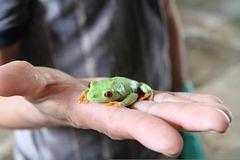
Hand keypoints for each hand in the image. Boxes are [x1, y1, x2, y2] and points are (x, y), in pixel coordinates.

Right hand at [0, 61, 231, 156]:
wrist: (57, 98)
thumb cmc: (41, 94)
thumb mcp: (28, 87)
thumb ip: (19, 81)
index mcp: (90, 112)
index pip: (118, 123)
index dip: (143, 130)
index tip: (174, 145)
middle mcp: (115, 111)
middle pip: (152, 116)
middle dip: (185, 120)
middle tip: (222, 122)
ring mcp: (128, 103)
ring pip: (163, 106)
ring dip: (193, 110)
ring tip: (224, 115)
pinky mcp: (133, 96)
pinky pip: (162, 98)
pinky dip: (185, 100)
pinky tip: (208, 100)